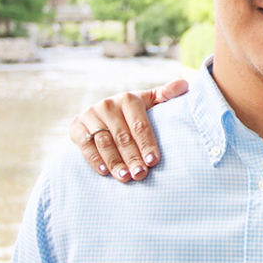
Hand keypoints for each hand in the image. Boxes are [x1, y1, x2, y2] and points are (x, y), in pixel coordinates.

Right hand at [70, 79, 188, 181]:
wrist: (102, 113)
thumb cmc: (133, 112)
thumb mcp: (149, 102)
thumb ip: (166, 95)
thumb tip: (185, 85)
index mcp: (129, 99)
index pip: (139, 125)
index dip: (147, 143)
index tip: (153, 161)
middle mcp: (108, 104)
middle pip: (122, 136)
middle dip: (132, 157)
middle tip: (141, 174)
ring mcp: (91, 114)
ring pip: (105, 143)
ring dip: (115, 162)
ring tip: (125, 177)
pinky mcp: (76, 126)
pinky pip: (85, 145)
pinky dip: (94, 159)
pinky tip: (104, 172)